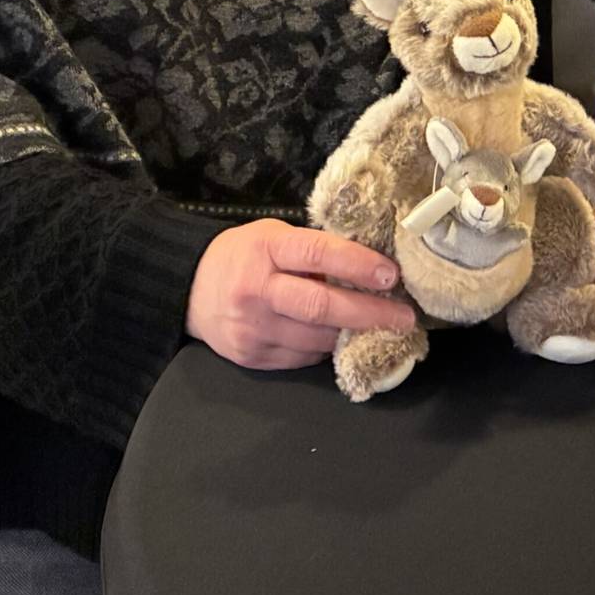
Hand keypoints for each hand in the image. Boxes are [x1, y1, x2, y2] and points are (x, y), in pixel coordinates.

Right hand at [186, 219, 413, 370]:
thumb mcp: (273, 237)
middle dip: (369, 313)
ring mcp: (253, 329)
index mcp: (265, 250)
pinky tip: (341, 338)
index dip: (356, 264)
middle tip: (404, 317)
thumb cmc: (243, 255)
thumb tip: (368, 265)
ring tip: (381, 327)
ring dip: (353, 334)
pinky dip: (326, 347)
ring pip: (316, 338)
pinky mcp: (252, 357)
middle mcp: (257, 290)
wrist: (190, 290)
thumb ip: (312, 250)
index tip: (390, 275)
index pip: (317, 254)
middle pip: (320, 306)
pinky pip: (302, 357)